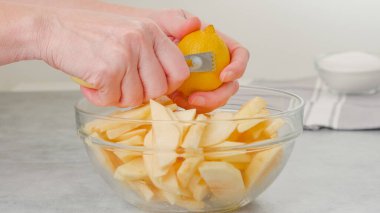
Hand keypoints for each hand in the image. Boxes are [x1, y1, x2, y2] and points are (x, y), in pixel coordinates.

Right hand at [39, 8, 188, 106]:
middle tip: (121, 83)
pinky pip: (112, 100)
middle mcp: (142, 39)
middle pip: (158, 89)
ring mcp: (125, 54)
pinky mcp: (107, 70)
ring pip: (135, 98)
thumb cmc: (89, 28)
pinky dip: (99, 97)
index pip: (180, 69)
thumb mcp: (131, 22)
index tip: (154, 86)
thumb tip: (194, 26)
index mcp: (151, 29)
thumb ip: (162, 30)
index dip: (168, 84)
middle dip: (140, 94)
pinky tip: (91, 82)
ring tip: (104, 79)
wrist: (50, 25)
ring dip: (117, 96)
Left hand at [148, 9, 249, 111]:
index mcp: (219, 45)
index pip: (240, 55)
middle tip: (198, 98)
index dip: (238, 67)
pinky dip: (191, 106)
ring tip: (185, 100)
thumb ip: (180, 21)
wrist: (145, 46)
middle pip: (231, 84)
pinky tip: (177, 100)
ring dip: (205, 104)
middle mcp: (217, 65)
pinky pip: (201, 105)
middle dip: (219, 96)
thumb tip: (194, 23)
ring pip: (218, 99)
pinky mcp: (195, 92)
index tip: (223, 76)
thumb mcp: (168, 20)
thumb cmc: (162, 29)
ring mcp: (207, 81)